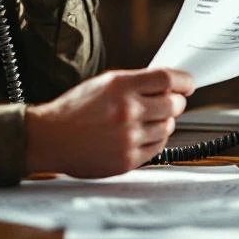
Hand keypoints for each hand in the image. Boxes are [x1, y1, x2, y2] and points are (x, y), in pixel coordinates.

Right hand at [24, 68, 194, 177]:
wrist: (51, 138)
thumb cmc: (74, 110)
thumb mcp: (102, 84)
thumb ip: (133, 83)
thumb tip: (166, 84)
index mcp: (119, 86)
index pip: (167, 79)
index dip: (184, 80)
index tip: (188, 83)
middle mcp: (127, 110)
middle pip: (173, 104)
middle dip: (176, 102)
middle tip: (169, 102)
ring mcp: (128, 137)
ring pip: (168, 127)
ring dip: (164, 122)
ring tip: (147, 120)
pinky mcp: (128, 159)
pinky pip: (158, 147)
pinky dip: (156, 139)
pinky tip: (141, 134)